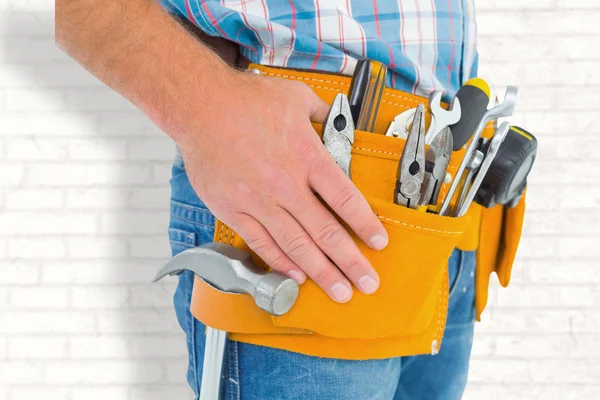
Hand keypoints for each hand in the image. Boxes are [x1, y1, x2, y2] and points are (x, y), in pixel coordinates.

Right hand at [175, 70, 388, 302]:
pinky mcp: (234, 210)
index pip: (346, 201)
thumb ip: (323, 114)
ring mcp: (259, 201)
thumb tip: (339, 122)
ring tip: (340, 292)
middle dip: (351, 262)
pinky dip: (281, 263)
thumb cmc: (245, 100)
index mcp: (307, 157)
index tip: (378, 243)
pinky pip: (262, 243)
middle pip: (326, 232)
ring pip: (297, 246)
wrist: (200, 106)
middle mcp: (287, 185)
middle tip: (368, 283)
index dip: (366, 226)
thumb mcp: (297, 97)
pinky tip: (297, 276)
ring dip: (322, 272)